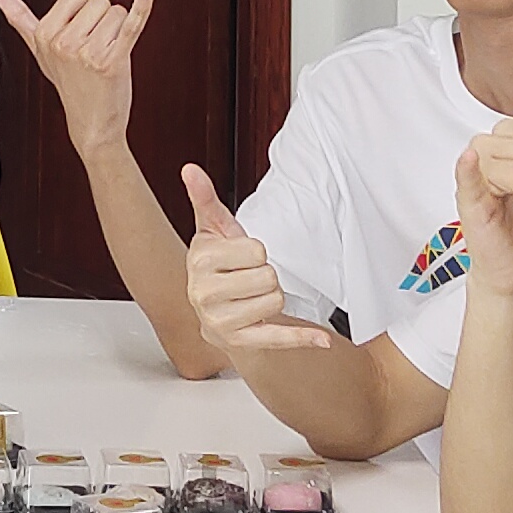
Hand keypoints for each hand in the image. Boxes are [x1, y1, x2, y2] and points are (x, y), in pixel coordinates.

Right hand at [0, 0, 152, 154]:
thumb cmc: (69, 83)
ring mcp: (88, 52)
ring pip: (118, 12)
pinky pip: (130, 26)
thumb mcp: (39, 51)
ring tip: (108, 54)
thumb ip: (19, 18)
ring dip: (119, 31)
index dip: (85, 10)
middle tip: (96, 47)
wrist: (92, 123)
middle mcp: (63, 42)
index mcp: (45, 34)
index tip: (81, 33)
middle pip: (100, 1)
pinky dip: (142, 8)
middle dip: (104, 20)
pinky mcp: (113, 61)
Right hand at [181, 163, 291, 349]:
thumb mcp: (213, 230)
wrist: (212, 309)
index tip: (242, 258)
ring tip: (252, 297)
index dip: (256, 252)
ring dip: (272, 298)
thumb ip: (204, 198)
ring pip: (276, 302)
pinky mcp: (240, 343)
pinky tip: (322, 339)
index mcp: (199, 261)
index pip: (257, 250)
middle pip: (268, 277)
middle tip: (248, 278)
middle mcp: (204, 294)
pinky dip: (302, 338)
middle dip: (265, 275)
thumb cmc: (218, 264)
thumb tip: (190, 169)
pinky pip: (279, 337)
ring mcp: (220, 322)